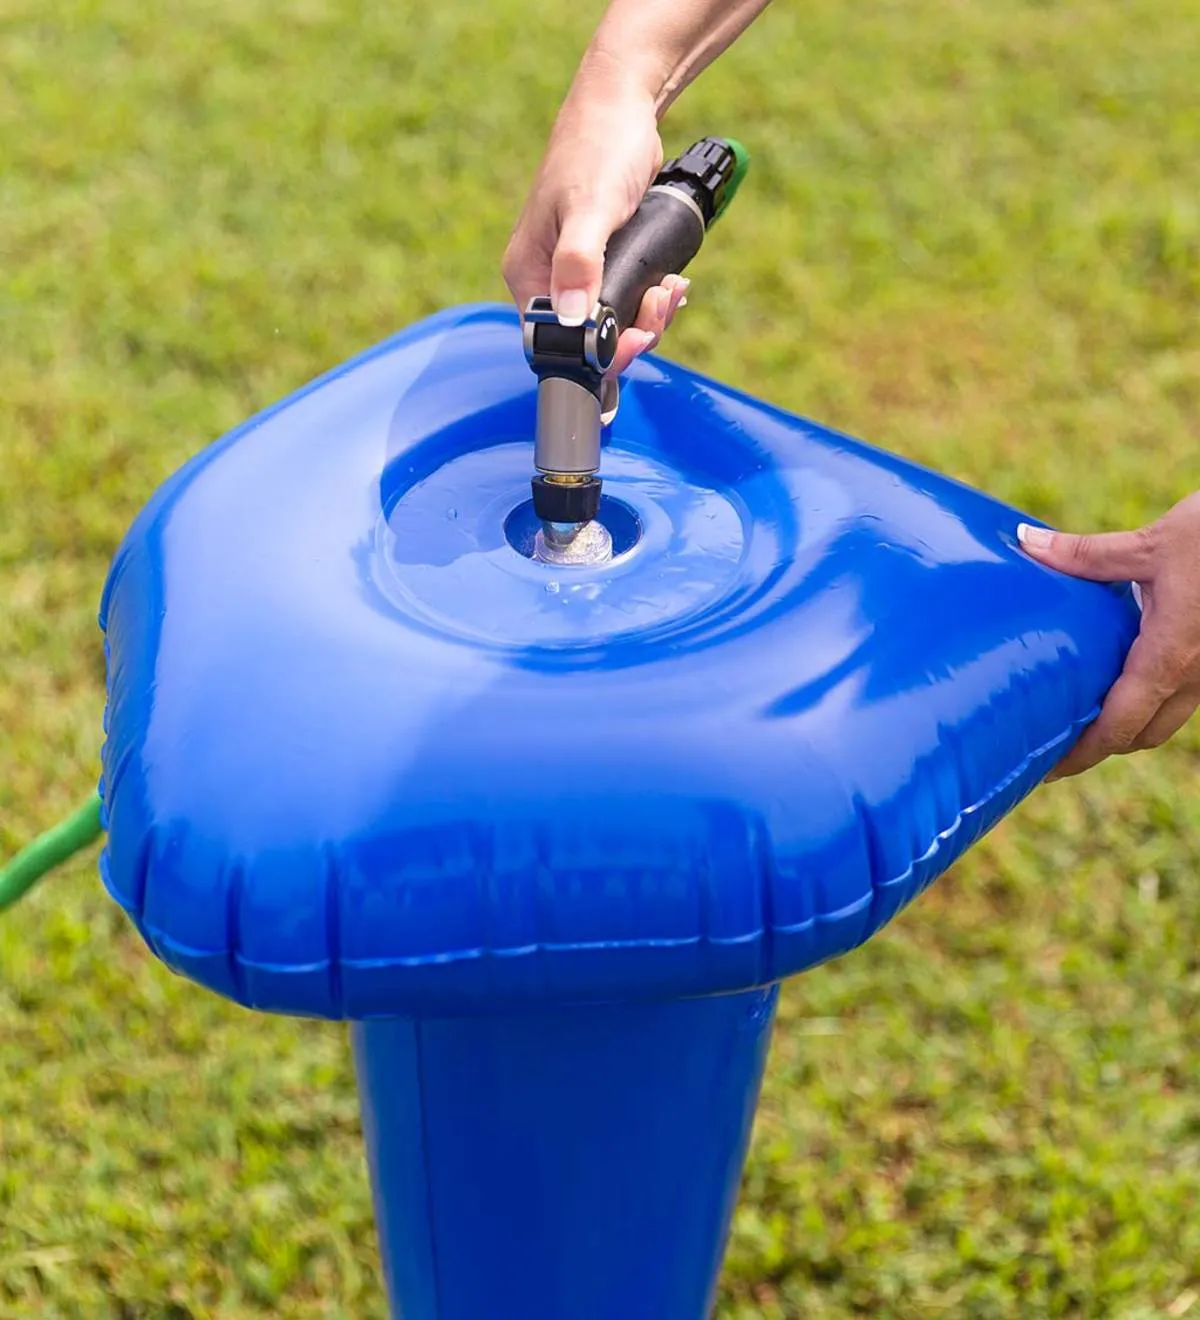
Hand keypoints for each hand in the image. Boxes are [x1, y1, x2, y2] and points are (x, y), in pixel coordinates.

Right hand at [502, 79, 688, 374]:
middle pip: (587, 340)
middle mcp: (548, 278)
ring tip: (671, 288)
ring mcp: (576, 272)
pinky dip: (652, 299)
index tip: (633, 340)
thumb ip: (579, 263)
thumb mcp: (591, 208)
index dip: (595, 353)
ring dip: (649, 316)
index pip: (552, 341)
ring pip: (613, 324)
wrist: (622, 107)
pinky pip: (627, 300)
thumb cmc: (598, 149)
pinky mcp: (604, 263)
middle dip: (631, 333)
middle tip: (661, 305)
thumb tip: (571, 317)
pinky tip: (671, 282)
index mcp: (530, 272)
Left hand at [1018, 491, 1199, 778]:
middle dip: (1098, 747)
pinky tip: (1118, 680)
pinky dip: (1147, 703)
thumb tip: (1028, 544)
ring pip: (1165, 719)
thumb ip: (1087, 554)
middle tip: (1052, 745)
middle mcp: (1195, 675)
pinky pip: (1181, 696)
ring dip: (1125, 727)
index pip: (1119, 726)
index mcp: (1169, 658)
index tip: (1046, 770)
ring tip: (1080, 718)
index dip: (1082, 754)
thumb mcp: (1152, 543)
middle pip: (1141, 735)